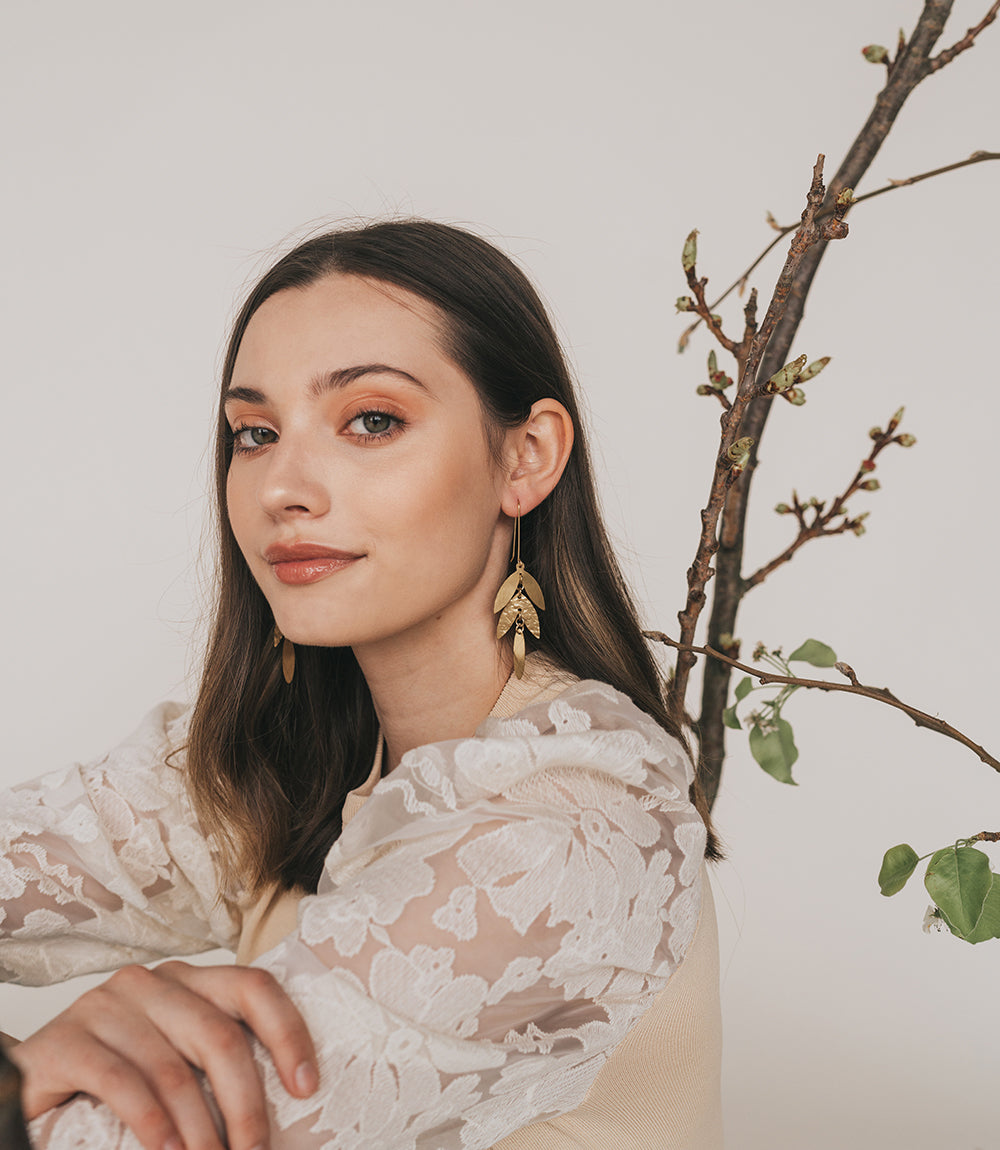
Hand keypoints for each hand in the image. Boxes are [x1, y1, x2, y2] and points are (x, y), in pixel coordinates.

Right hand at [10, 960, 317, 1149]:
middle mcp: (153, 982)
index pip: (254, 987)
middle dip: (246, 1104)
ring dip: (200, 1130)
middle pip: (219, 1037)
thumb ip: (216, 1062)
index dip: (288, 1032)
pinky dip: (151, 1124)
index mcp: (189, 980)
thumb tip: (290, 1100)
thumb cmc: (121, 1072)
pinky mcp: (66, 1039)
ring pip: (173, 1069)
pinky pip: (120, 1082)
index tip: (307, 1086)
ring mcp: (107, 1004)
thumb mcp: (177, 1058)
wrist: (34, 1079)